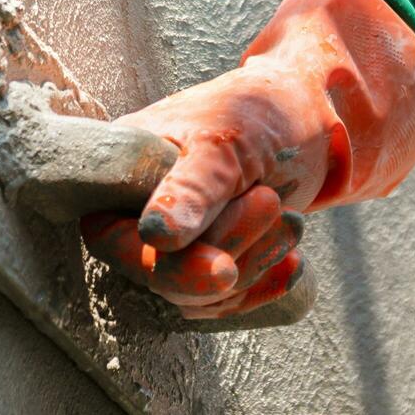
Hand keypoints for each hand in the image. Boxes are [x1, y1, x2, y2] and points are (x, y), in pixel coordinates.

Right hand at [82, 0, 414, 319]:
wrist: (302, 119)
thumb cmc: (253, 112)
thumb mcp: (224, 143)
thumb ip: (190, 188)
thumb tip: (155, 237)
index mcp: (116, 173)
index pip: (112, 238)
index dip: (162, 262)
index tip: (225, 269)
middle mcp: (129, 213)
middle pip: (156, 273)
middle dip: (226, 247)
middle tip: (272, 203)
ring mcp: (166, 245)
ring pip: (194, 295)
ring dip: (252, 262)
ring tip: (291, 217)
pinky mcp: (202, 264)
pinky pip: (221, 302)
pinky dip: (261, 285)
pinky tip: (293, 262)